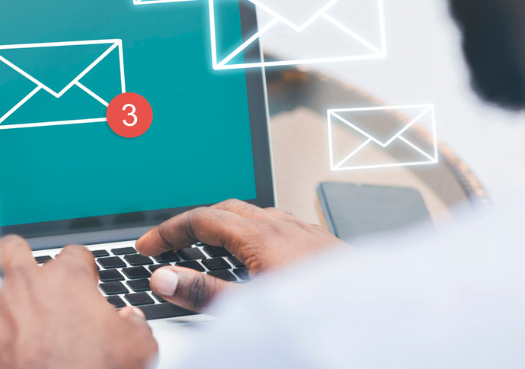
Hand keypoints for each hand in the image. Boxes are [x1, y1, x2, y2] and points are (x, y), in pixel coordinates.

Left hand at [0, 236, 156, 368]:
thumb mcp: (137, 352)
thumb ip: (135, 328)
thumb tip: (130, 322)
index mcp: (67, 282)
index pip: (73, 255)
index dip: (78, 266)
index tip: (79, 278)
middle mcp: (25, 284)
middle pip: (14, 247)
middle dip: (16, 255)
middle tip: (20, 269)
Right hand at [135, 199, 343, 311]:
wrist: (376, 315)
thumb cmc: (322, 311)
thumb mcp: (251, 306)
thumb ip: (203, 292)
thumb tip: (164, 278)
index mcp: (261, 235)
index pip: (201, 219)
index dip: (168, 232)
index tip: (147, 247)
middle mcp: (283, 225)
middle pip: (225, 210)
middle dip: (192, 223)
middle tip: (169, 245)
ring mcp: (303, 231)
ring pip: (253, 215)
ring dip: (223, 226)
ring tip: (206, 249)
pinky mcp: (319, 243)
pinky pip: (276, 225)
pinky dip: (250, 233)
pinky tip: (254, 256)